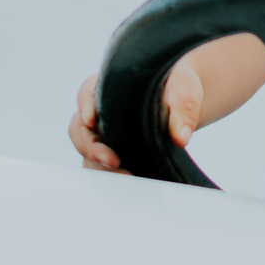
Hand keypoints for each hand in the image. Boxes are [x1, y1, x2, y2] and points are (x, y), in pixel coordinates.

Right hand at [67, 57, 204, 171]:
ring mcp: (103, 132)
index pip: (87, 93)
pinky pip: (100, 164)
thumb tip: (181, 137)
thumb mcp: (185, 91)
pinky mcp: (112, 150)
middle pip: (80, 128)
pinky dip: (109, 174)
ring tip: (127, 176)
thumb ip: (184, 109)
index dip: (85, 107)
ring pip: (87, 151)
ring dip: (100, 166)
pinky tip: (130, 179)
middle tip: (113, 161)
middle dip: (92, 147)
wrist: (182, 102)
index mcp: (109, 85)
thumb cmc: (179, 88)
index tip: (92, 121)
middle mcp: (99, 110)